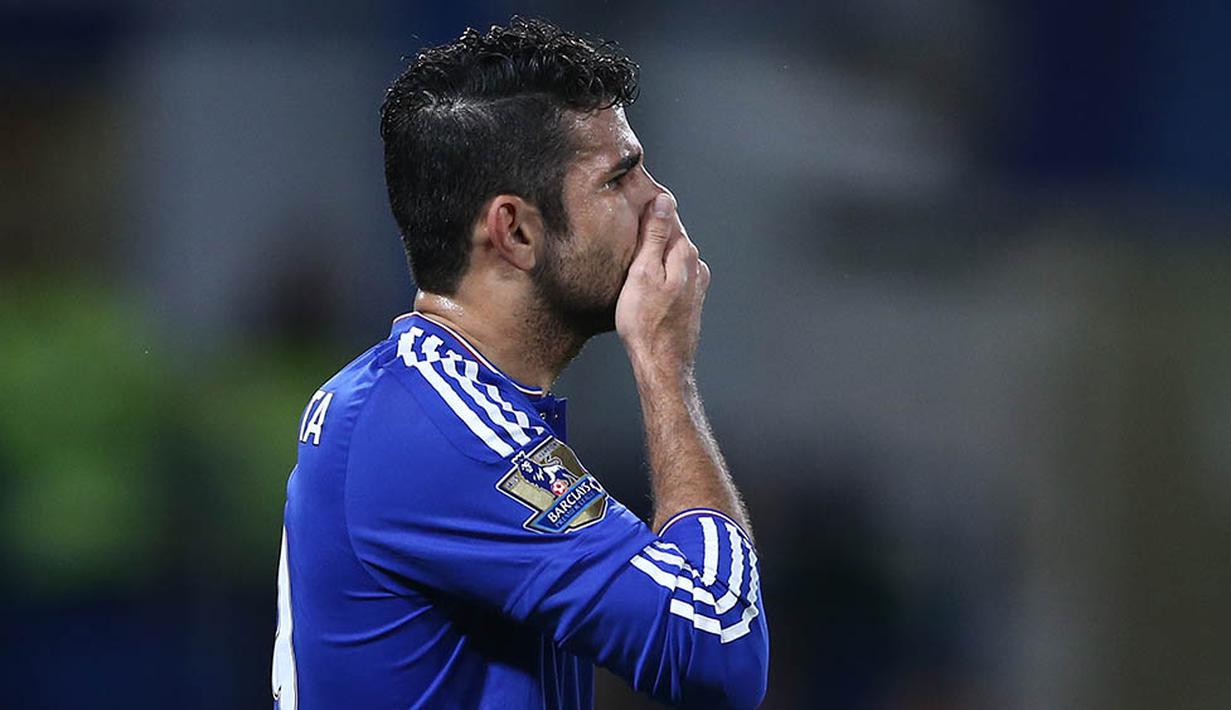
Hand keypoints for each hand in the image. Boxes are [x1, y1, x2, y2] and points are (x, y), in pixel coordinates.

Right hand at [615, 192, 710, 380]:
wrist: (661, 363)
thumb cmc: (646, 323)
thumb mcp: (643, 273)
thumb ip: (654, 236)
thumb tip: (663, 201)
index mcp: (684, 253)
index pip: (668, 215)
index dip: (648, 205)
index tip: (630, 196)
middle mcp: (695, 265)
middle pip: (671, 234)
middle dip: (651, 226)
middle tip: (625, 218)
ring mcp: (695, 283)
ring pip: (671, 254)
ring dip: (654, 248)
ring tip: (630, 247)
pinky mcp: (689, 298)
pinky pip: (672, 271)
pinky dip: (658, 267)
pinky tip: (643, 275)